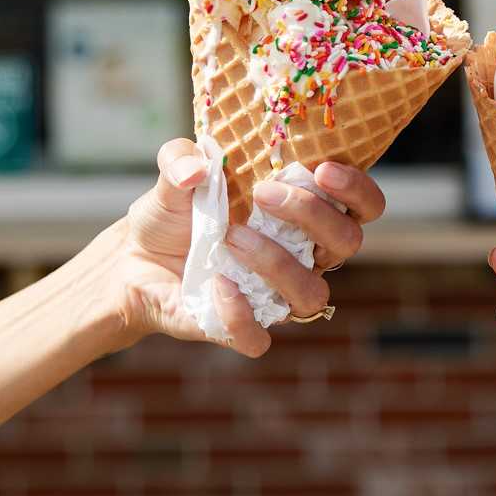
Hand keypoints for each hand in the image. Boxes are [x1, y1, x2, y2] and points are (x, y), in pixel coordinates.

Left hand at [114, 138, 385, 356]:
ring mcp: (275, 297)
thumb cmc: (175, 211)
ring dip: (277, 262)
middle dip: (313, 214)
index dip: (357, 191)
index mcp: (304, 216)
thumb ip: (181, 157)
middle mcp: (303, 257)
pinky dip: (240, 314)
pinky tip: (218, 283)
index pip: (362, 208)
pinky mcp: (240, 329)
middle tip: (264, 194)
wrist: (134, 259)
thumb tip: (197, 168)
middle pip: (347, 243)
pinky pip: (258, 338)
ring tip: (232, 236)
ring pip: (312, 294)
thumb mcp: (175, 172)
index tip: (322, 170)